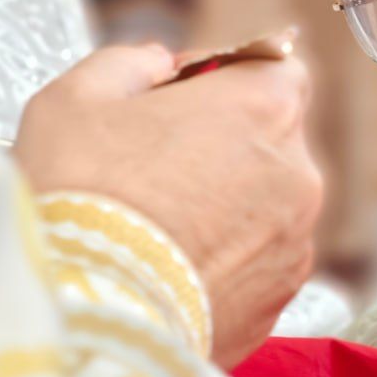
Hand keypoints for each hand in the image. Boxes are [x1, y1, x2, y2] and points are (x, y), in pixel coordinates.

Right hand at [13, 44, 323, 368]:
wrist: (83, 314)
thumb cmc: (79, 195)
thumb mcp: (78, 96)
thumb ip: (130, 63)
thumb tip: (157, 64)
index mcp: (263, 106)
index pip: (272, 66)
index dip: (224, 76)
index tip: (178, 96)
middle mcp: (298, 171)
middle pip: (270, 138)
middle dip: (223, 143)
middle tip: (153, 166)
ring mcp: (296, 241)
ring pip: (265, 205)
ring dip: (226, 205)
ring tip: (156, 228)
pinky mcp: (280, 301)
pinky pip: (257, 264)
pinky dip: (225, 262)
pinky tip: (169, 270)